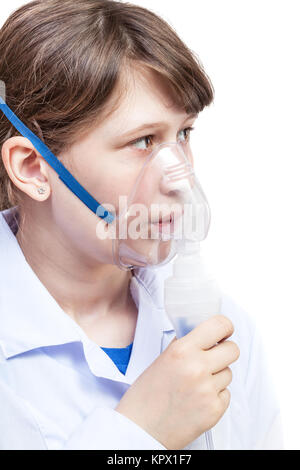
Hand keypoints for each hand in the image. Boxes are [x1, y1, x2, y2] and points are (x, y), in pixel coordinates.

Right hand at [115, 314, 239, 449]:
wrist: (140, 429)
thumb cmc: (146, 396)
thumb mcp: (162, 359)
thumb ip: (185, 345)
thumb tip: (203, 335)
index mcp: (182, 351)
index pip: (219, 325)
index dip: (225, 327)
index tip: (224, 331)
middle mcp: (197, 368)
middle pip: (233, 350)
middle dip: (224, 352)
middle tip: (213, 357)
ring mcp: (207, 390)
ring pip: (229, 372)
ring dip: (217, 375)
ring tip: (196, 384)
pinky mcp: (214, 410)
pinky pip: (226, 393)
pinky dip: (215, 395)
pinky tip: (197, 398)